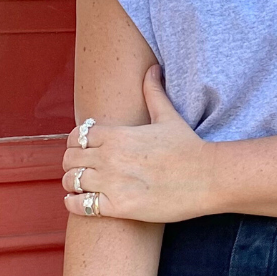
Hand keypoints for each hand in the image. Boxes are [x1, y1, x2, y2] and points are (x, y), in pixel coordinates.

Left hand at [62, 67, 214, 222]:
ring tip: (83, 186)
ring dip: (72, 183)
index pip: (77, 135)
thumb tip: (153, 69)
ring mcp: (112, 182)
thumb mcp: (168, 115)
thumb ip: (153, 92)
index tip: (84, 149)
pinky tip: (85, 202)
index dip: (76, 142)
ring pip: (71, 181)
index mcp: (118, 134)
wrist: (208, 178)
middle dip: (72, 162)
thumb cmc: (188, 147)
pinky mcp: (118, 207)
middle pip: (69, 158)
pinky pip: (81, 205)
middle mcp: (110, 156)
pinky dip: (76, 203)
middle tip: (82, 168)